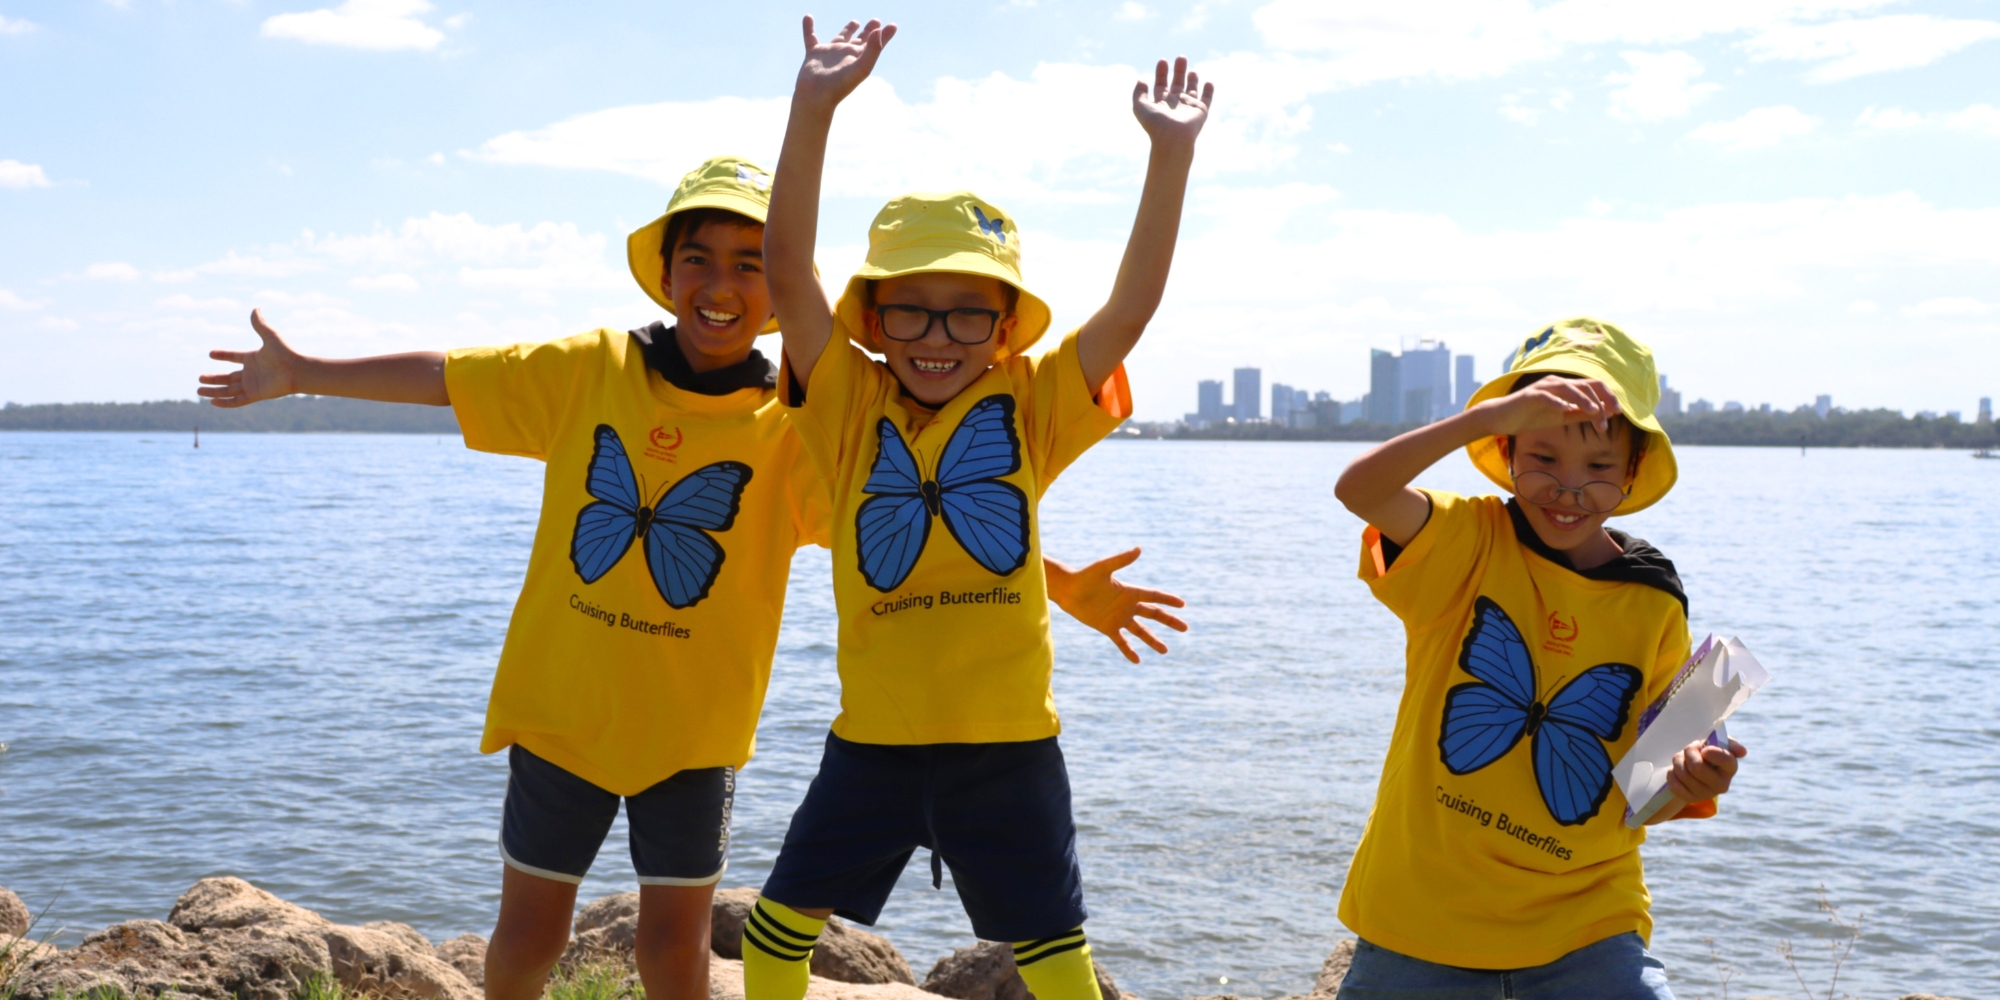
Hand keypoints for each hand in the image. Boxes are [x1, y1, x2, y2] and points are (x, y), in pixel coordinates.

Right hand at [199, 309, 301, 407]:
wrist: (297, 370)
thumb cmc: (286, 352)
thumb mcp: (270, 335)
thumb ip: (260, 324)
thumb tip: (256, 308)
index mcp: (253, 358)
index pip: (234, 357)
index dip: (223, 355)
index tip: (211, 354)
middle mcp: (251, 372)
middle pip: (228, 377)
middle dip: (213, 378)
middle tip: (200, 378)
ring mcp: (252, 385)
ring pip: (229, 390)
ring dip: (214, 391)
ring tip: (198, 390)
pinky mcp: (255, 395)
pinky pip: (237, 401)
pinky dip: (225, 403)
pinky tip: (212, 403)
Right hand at [793, 15, 895, 109]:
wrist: (816, 97)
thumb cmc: (839, 86)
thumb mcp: (861, 68)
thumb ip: (873, 50)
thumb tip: (878, 30)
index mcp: (859, 59)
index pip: (875, 44)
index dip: (885, 35)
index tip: (893, 26)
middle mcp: (846, 55)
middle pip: (861, 40)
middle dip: (869, 30)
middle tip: (876, 21)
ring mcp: (830, 54)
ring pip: (841, 38)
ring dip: (848, 30)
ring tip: (855, 22)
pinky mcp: (814, 53)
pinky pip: (811, 37)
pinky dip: (808, 28)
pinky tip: (808, 17)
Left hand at [1048, 547, 1188, 662]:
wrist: (1067, 590)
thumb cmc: (1085, 576)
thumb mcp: (1104, 567)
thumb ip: (1121, 560)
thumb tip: (1139, 549)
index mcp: (1129, 591)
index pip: (1154, 596)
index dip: (1168, 600)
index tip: (1183, 604)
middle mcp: (1127, 605)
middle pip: (1153, 614)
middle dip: (1169, 621)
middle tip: (1185, 628)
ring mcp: (1119, 618)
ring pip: (1140, 631)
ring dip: (1153, 640)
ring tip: (1165, 650)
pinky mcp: (1107, 627)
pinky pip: (1121, 642)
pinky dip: (1129, 651)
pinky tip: (1137, 660)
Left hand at [1131, 57, 1212, 147]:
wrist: (1173, 138)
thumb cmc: (1156, 124)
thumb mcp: (1140, 107)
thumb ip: (1138, 93)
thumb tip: (1141, 80)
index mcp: (1161, 103)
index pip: (1161, 85)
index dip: (1161, 73)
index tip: (1162, 61)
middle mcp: (1175, 104)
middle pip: (1177, 84)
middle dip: (1178, 71)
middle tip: (1181, 58)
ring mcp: (1188, 107)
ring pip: (1192, 90)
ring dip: (1193, 80)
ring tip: (1192, 71)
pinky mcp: (1201, 111)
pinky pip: (1206, 99)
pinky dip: (1209, 91)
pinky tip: (1208, 83)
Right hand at [1475, 376, 1619, 436]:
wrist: (1502, 418)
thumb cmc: (1531, 417)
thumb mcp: (1562, 417)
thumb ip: (1581, 413)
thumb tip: (1606, 412)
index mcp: (1566, 387)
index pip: (1593, 386)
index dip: (1608, 396)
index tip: (1618, 412)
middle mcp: (1557, 383)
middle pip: (1586, 385)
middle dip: (1602, 399)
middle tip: (1611, 417)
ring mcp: (1544, 387)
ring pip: (1570, 388)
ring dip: (1584, 401)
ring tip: (1595, 413)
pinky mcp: (1530, 395)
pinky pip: (1547, 396)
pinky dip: (1558, 402)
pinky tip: (1566, 410)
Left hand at [1666, 737, 1746, 803]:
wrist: (1695, 765)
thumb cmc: (1709, 751)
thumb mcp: (1719, 743)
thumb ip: (1730, 743)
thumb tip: (1742, 751)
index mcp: (1730, 768)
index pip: (1725, 760)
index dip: (1711, 752)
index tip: (1705, 749)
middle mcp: (1722, 785)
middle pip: (1697, 767)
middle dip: (1689, 752)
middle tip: (1689, 749)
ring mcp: (1706, 794)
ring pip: (1683, 773)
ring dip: (1678, 760)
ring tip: (1682, 758)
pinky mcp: (1691, 799)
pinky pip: (1674, 784)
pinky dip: (1672, 773)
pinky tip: (1677, 770)